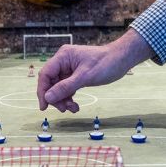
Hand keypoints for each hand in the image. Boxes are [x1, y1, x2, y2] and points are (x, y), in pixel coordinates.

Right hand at [37, 30, 154, 113]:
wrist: (122, 60)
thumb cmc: (105, 64)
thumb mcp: (85, 77)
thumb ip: (65, 87)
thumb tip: (48, 97)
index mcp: (63, 57)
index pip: (45, 74)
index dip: (42, 91)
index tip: (44, 106)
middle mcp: (63, 61)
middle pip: (51, 83)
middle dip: (56, 98)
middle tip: (64, 109)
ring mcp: (69, 68)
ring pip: (58, 88)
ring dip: (63, 100)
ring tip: (73, 108)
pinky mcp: (75, 75)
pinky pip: (67, 88)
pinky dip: (69, 98)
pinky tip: (75, 106)